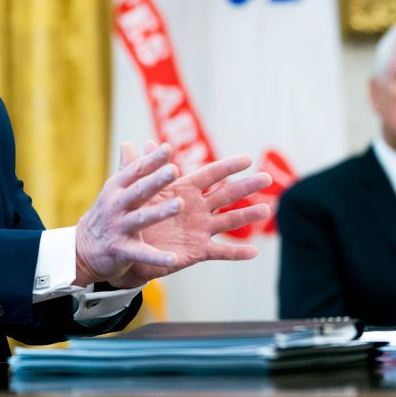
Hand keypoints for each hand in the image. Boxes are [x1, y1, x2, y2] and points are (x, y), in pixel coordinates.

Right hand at [74, 143, 184, 285]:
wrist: (80, 250)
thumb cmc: (105, 215)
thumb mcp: (113, 191)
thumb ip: (126, 168)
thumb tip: (127, 143)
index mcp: (117, 188)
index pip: (135, 171)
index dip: (151, 160)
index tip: (167, 148)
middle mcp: (116, 205)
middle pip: (138, 190)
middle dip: (156, 180)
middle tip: (174, 170)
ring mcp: (118, 228)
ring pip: (141, 218)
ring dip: (160, 211)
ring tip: (180, 205)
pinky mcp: (120, 250)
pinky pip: (141, 253)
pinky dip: (157, 257)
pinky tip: (173, 259)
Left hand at [105, 142, 271, 287]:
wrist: (128, 247)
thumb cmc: (135, 216)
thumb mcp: (137, 191)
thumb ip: (141, 169)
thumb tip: (142, 143)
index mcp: (185, 191)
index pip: (210, 175)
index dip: (228, 167)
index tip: (247, 158)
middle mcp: (197, 208)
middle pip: (226, 195)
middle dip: (246, 186)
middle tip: (267, 178)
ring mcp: (200, 230)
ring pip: (229, 221)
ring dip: (248, 216)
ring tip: (266, 210)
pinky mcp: (197, 251)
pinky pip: (220, 252)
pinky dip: (237, 253)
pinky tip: (254, 252)